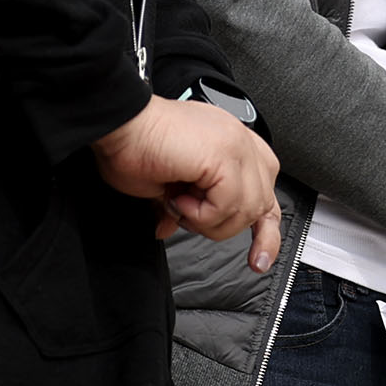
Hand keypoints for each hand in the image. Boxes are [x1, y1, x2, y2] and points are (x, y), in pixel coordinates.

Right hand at [91, 95, 281, 271]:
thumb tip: (174, 225)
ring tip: (178, 202)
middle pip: (261, 206)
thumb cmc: (135, 145)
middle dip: (224, 226)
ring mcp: (236, 145)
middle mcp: (239, 141)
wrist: (120, 126)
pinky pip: (228, 205)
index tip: (258, 258)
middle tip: (186, 214)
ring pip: (248, 210)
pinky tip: (178, 197)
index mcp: (230, 144)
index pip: (266, 189)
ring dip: (208, 220)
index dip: (264, 228)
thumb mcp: (167, 184)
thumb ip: (184, 204)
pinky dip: (200, 213)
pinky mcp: (226, 155)